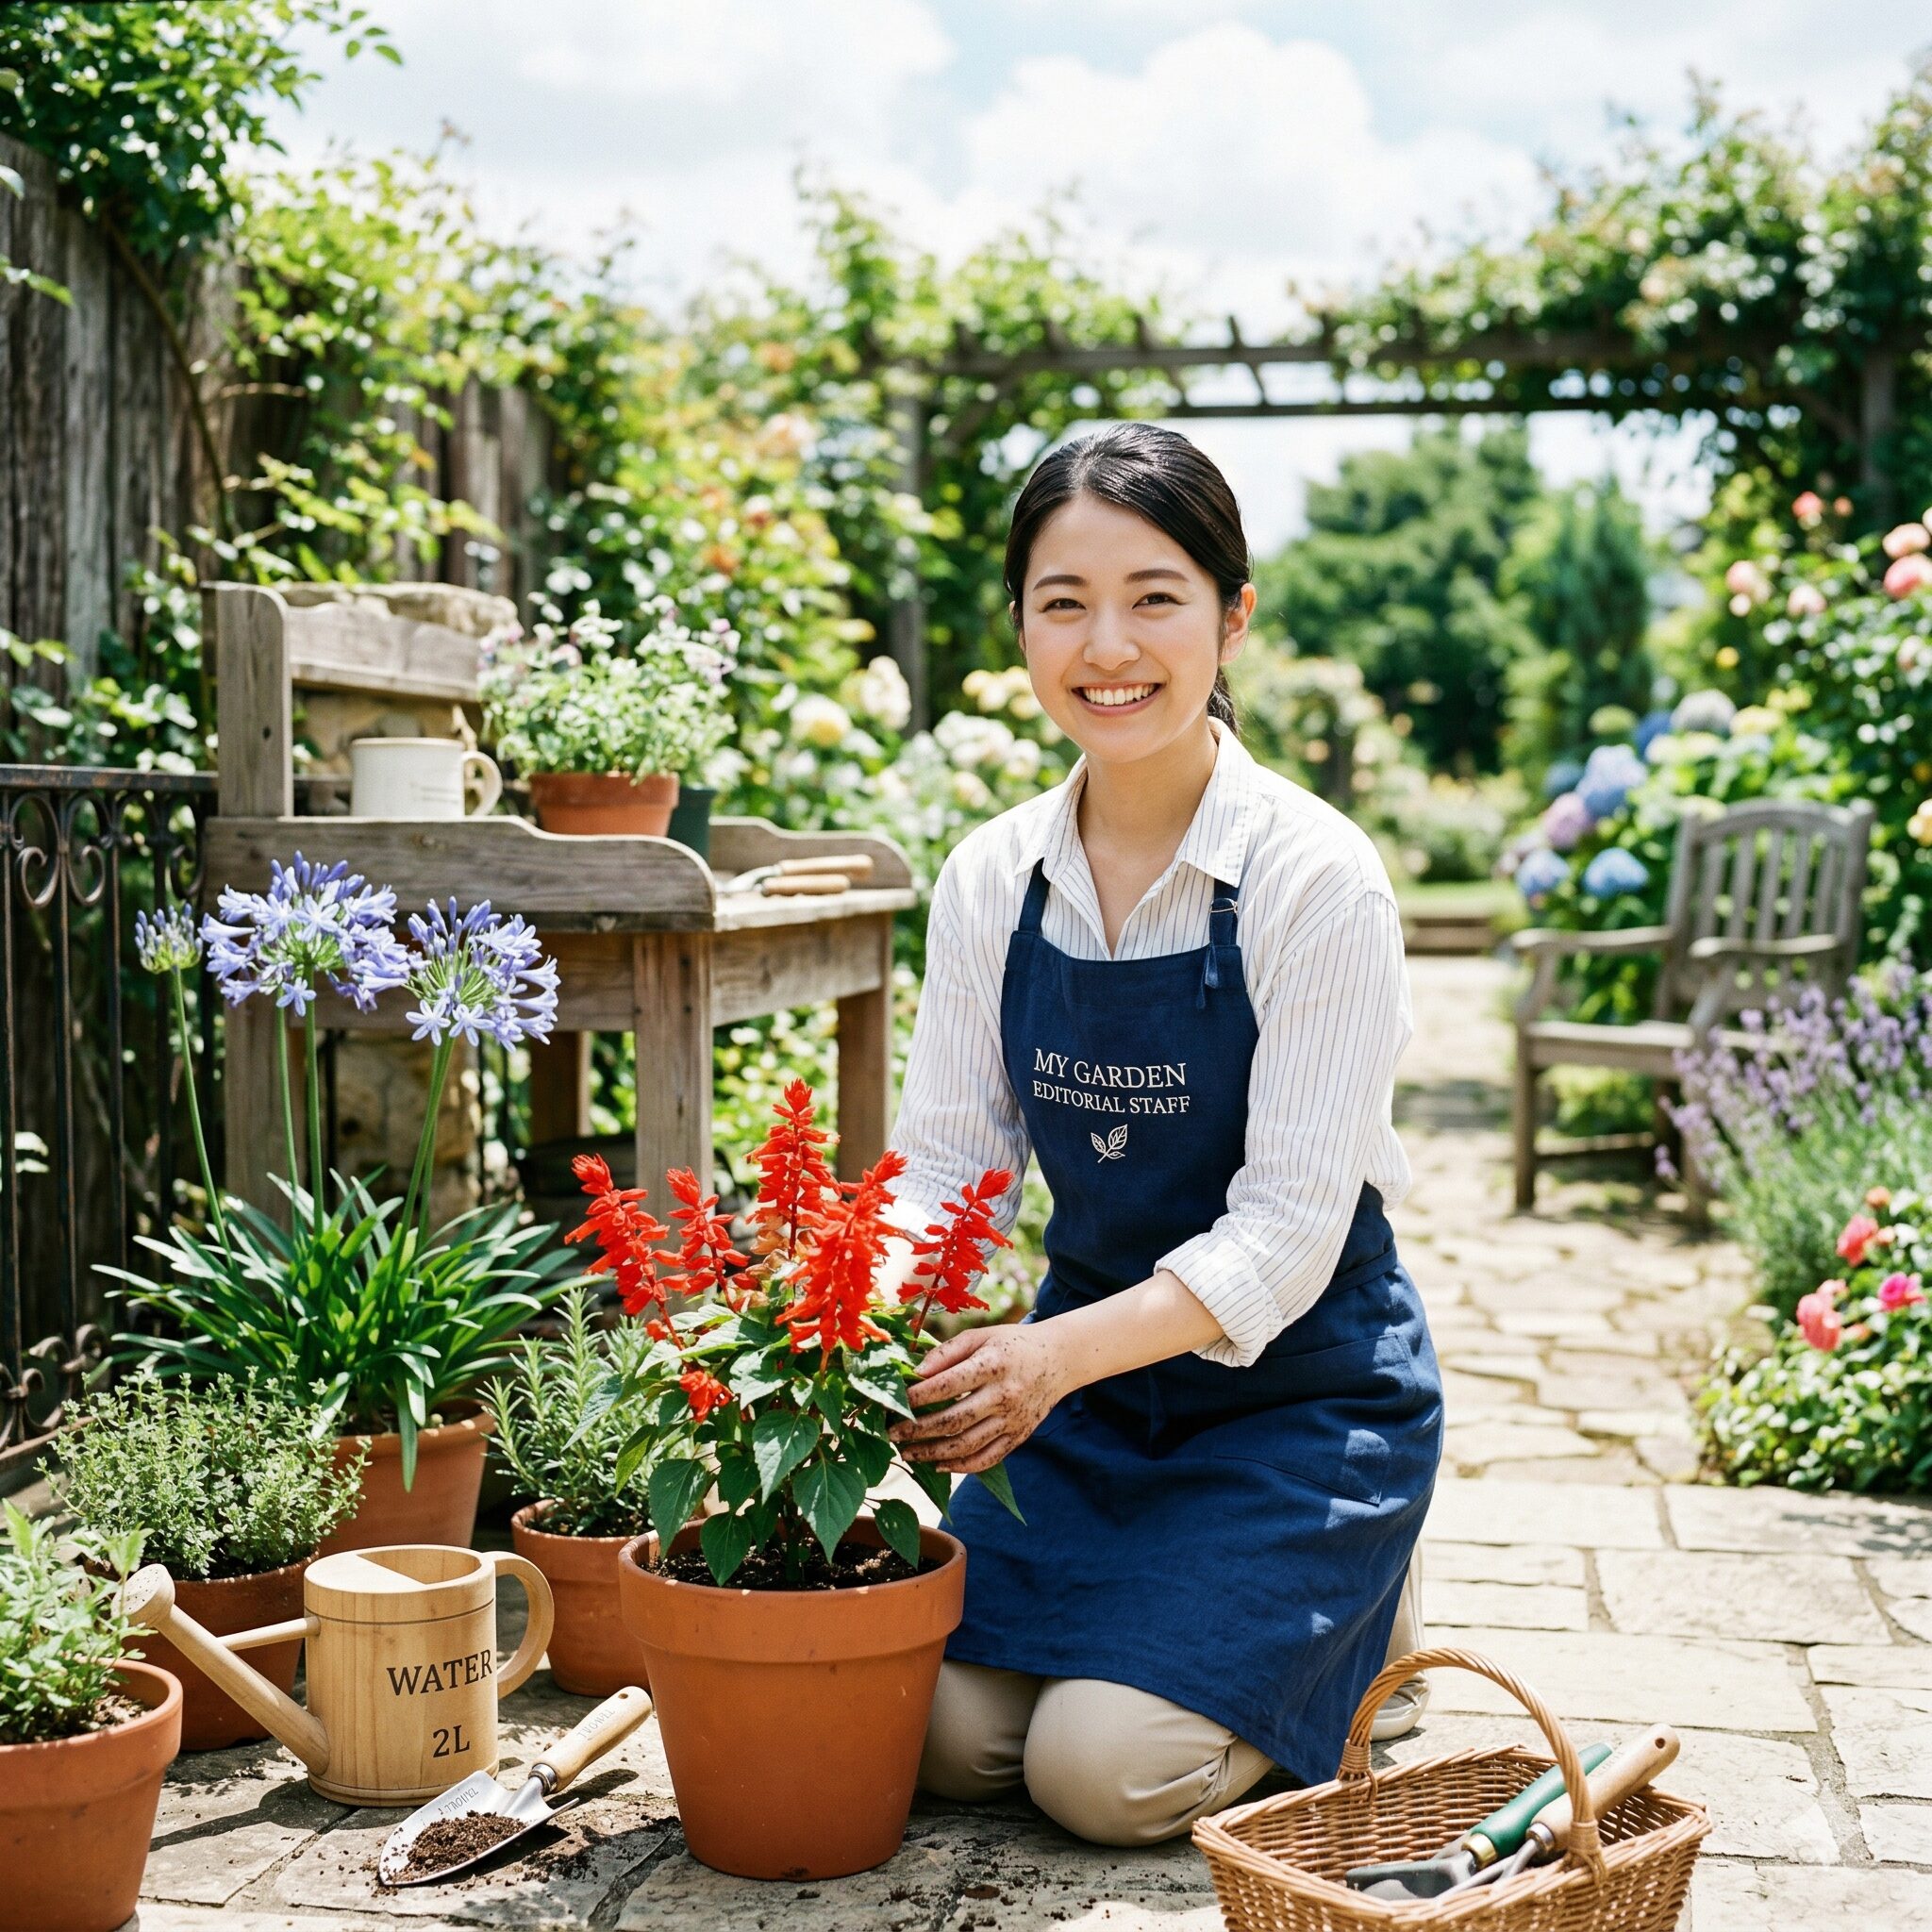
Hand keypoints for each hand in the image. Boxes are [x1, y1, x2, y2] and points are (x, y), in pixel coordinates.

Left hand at [889, 1323, 1066, 1474]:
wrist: (1057, 1360)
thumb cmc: (1011, 1344)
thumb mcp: (981, 1336)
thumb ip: (947, 1352)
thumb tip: (915, 1372)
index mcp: (993, 1365)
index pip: (947, 1385)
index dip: (916, 1397)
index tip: (893, 1402)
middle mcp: (1004, 1395)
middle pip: (953, 1420)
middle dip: (917, 1430)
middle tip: (891, 1433)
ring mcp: (1013, 1420)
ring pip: (967, 1445)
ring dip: (932, 1453)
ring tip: (907, 1453)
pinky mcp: (1018, 1436)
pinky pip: (987, 1459)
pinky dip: (961, 1466)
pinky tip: (938, 1465)